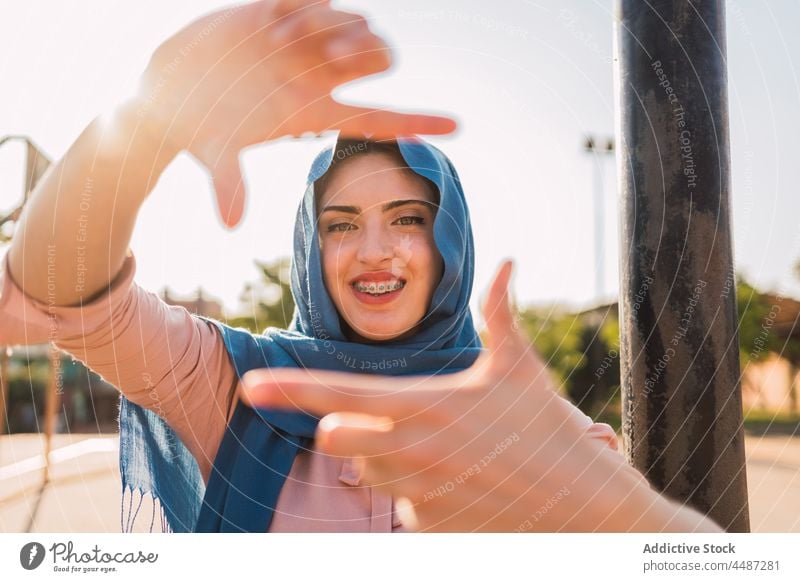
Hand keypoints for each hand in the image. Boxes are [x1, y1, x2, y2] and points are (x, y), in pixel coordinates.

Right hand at [133, 0, 455, 227]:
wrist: (172, 86)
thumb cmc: (198, 127)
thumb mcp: (214, 152)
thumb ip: (228, 182)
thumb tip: (231, 224)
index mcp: (316, 112)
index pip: (381, 118)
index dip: (419, 122)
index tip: (458, 127)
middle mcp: (322, 78)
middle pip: (381, 59)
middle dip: (365, 53)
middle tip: (325, 56)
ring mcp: (307, 44)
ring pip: (359, 23)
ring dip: (332, 25)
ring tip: (283, 37)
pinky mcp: (287, 14)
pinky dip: (309, 4)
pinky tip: (273, 19)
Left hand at [241, 259, 680, 531]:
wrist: (581, 504)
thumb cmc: (549, 427)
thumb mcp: (521, 366)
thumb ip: (501, 312)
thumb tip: (509, 261)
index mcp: (423, 404)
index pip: (337, 393)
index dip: (289, 389)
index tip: (250, 386)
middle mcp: (411, 450)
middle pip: (336, 436)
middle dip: (346, 424)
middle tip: (388, 416)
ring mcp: (416, 492)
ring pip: (365, 470)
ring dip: (383, 455)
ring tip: (439, 447)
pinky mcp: (428, 525)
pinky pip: (398, 503)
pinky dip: (414, 489)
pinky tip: (458, 482)